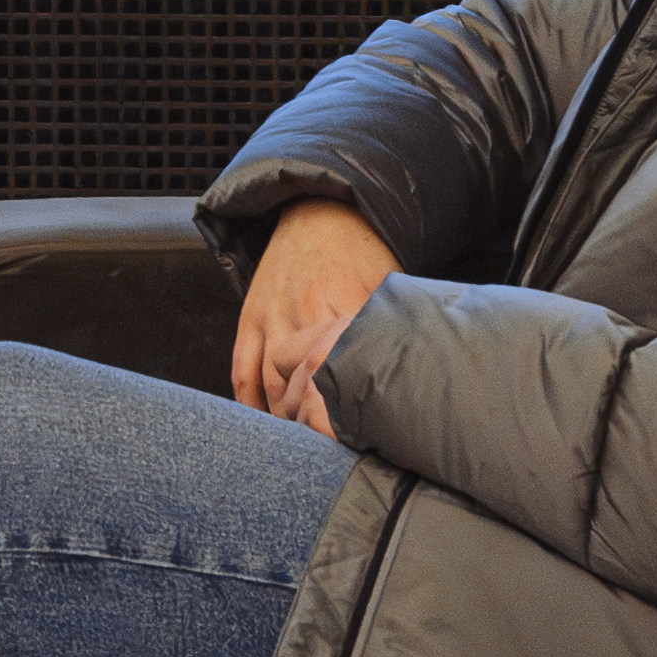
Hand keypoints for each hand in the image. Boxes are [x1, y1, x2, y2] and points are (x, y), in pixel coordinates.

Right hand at [230, 201, 395, 439]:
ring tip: (299, 442)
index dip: (349, 409)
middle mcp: (303, 312)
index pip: (345, 371)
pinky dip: (247, 399)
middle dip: (313, 423)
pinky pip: (242, 366)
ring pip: (271, 383)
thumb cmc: (364, 248)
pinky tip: (262, 420)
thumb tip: (414, 369)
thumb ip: (392, 326)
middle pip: (304, 386)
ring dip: (282, 417)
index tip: (357, 437)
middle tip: (326, 450)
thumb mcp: (387, 282)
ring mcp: (272, 315)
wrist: (321, 207)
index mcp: (343, 304)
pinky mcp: (250, 313)